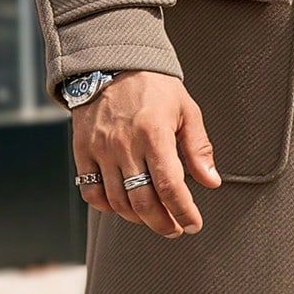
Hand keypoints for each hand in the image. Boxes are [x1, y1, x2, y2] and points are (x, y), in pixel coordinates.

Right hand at [71, 70, 220, 236]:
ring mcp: (100, 149)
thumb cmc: (154, 88)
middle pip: (143, 201)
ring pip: (117, 201)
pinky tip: (123, 205)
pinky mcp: (82, 151)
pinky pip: (91, 191)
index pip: (170, 186)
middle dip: (162, 223)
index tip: (192, 224)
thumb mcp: (186, 110)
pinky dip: (107, 206)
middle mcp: (125, 144)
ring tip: (154, 218)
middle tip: (175, 228)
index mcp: (154, 133)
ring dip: (138, 218)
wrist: (111, 64)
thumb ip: (198, 147)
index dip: (183, 211)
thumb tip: (211, 181)